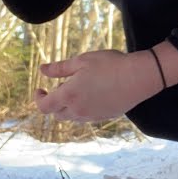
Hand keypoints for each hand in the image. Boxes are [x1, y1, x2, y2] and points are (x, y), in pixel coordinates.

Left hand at [34, 49, 161, 122]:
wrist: (138, 77)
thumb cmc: (109, 65)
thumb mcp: (82, 61)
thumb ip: (59, 68)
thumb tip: (42, 70)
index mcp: (68, 96)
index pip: (44, 107)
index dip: (38, 99)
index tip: (41, 89)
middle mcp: (77, 110)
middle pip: (57, 114)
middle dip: (54, 102)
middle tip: (61, 86)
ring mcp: (91, 116)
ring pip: (71, 116)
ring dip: (68, 106)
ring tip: (78, 88)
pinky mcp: (103, 117)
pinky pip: (86, 116)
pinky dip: (82, 108)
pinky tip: (92, 93)